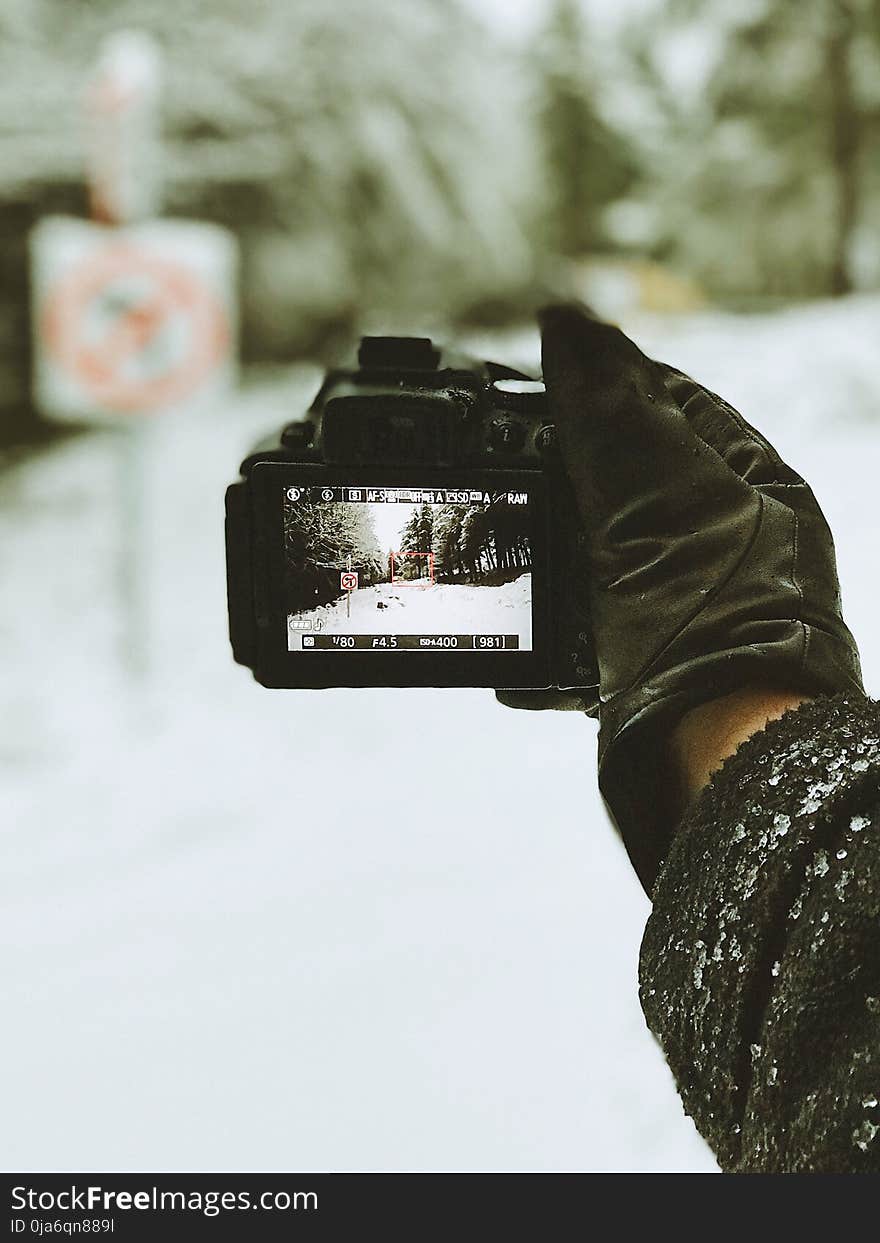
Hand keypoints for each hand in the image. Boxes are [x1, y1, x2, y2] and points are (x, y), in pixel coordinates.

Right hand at [507, 305, 862, 890]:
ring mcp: (684, 610)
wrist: (726, 767)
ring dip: (541, 563)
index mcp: (753, 487)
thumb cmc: (721, 623)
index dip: (605, 381)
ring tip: (493, 550)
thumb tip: (565, 321)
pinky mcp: (648, 670)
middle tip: (494, 464)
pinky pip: (583, 642)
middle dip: (560, 475)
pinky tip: (512, 658)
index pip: (673, 404)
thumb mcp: (660, 496)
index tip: (539, 377)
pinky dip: (542, 647)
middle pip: (626, 484)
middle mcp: (723, 547)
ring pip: (595, 564)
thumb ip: (609, 411)